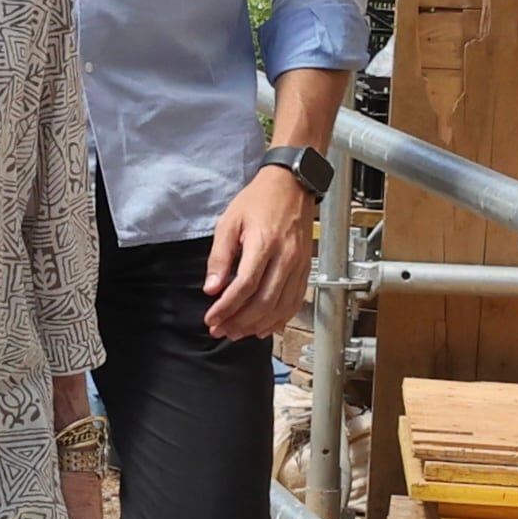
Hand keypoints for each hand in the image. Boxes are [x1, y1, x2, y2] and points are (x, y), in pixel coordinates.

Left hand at [202, 166, 313, 340]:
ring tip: (237, 332)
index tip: (211, 319)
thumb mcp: (229, 223)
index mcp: (264, 244)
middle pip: (264, 302)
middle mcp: (285, 258)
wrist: (291, 186)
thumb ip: (220, 258)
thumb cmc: (259, 201)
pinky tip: (264, 327)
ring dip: (257, 325)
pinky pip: (294, 302)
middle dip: (240, 322)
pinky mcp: (305, 270)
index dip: (226, 308)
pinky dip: (279, 319)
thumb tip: (211, 288)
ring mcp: (299, 266)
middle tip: (221, 330)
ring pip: (281, 307)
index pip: (245, 286)